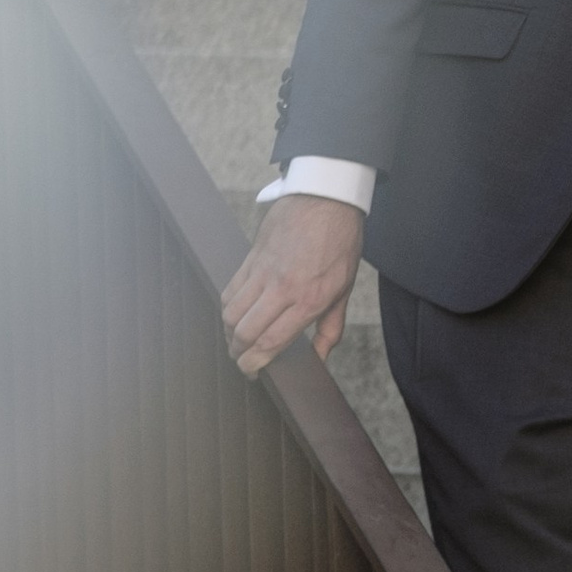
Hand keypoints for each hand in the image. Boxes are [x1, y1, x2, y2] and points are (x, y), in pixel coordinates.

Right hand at [222, 194, 362, 376]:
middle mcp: (281, 289)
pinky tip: (235, 315)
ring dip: (229, 332)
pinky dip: (228, 307)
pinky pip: (230, 289)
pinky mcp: (251, 258)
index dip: (255, 363)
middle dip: (237, 352)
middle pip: (244, 331)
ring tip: (236, 341)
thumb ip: (330, 329)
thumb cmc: (339, 245)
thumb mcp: (344, 291)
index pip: (270, 341)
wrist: (326, 199)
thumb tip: (320, 358)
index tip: (252, 372)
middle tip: (242, 360)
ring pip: (230, 311)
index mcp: (308, 300)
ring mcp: (262, 272)